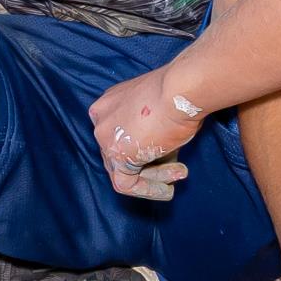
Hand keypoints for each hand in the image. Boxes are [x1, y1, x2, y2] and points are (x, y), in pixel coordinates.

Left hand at [86, 65, 201, 200]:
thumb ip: (151, 130)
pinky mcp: (115, 154)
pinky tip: (168, 190)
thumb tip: (162, 154)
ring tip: (180, 174)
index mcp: (109, 103)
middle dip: (150, 166)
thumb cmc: (178, 94)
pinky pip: (126, 183)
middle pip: (120, 152)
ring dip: (154, 177)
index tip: (170, 155)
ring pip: (122, 169)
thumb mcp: (159, 110)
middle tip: (178, 171)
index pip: (120, 134)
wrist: (180, 89)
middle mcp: (101, 118)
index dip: (145, 149)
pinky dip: (148, 190)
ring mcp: (104, 136)